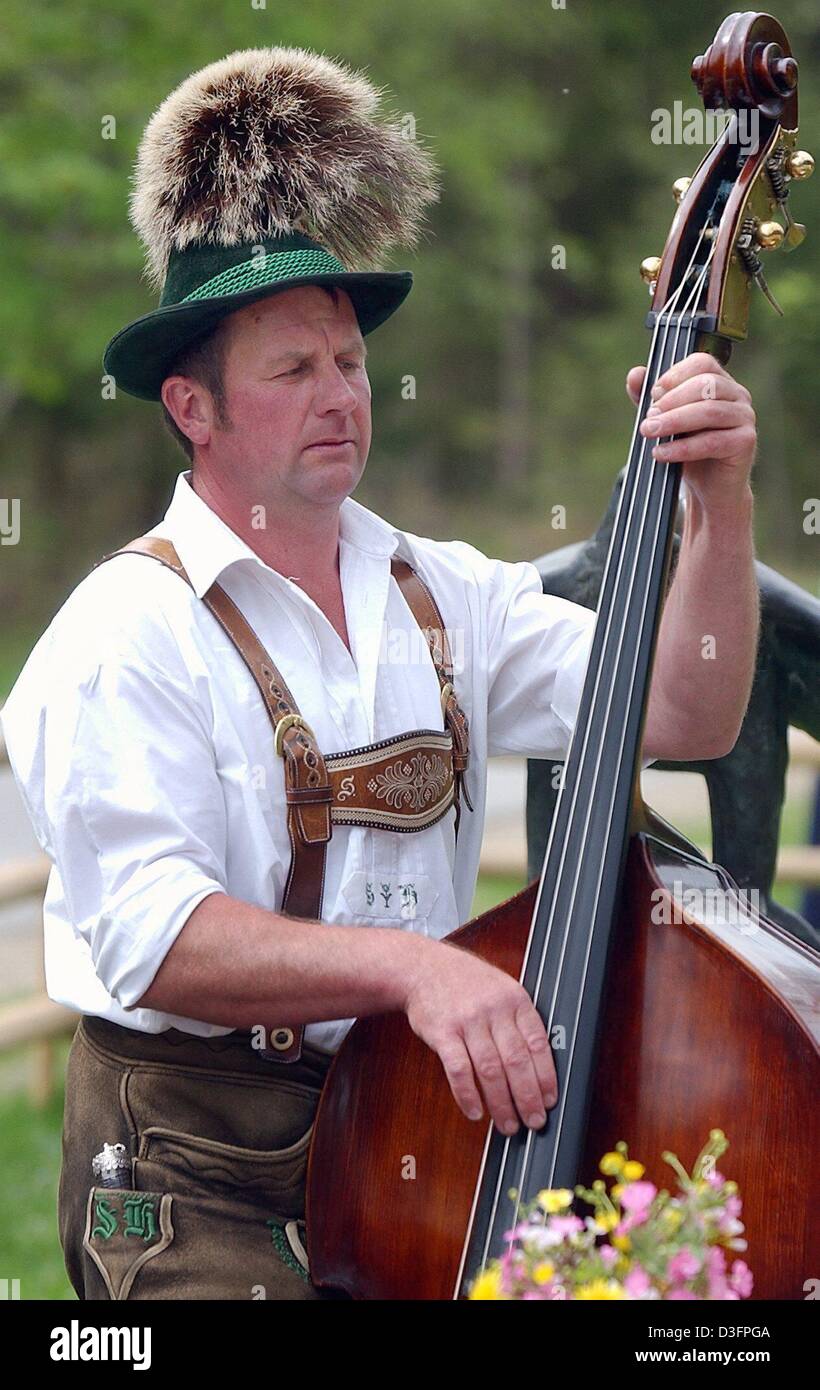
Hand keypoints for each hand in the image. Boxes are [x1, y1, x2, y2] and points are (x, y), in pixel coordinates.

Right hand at [403, 939, 556, 1135]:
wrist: (424, 967)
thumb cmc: (467, 983)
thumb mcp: (502, 990)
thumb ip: (519, 1022)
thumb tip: (540, 1068)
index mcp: (515, 1000)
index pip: (538, 1044)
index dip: (546, 1077)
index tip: (550, 1101)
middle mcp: (493, 1009)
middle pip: (516, 1062)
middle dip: (528, 1098)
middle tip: (534, 1121)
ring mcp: (467, 1020)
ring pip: (490, 1070)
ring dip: (501, 1104)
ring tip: (508, 1124)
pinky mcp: (442, 1032)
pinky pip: (458, 1070)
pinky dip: (468, 1095)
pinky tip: (476, 1111)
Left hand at [627, 351, 755, 515]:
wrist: (709, 488)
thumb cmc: (689, 449)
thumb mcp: (665, 420)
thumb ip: (650, 398)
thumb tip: (635, 374)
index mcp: (720, 381)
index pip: (701, 363)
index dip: (675, 375)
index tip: (653, 394)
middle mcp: (737, 395)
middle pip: (705, 385)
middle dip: (671, 401)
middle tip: (648, 419)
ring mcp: (745, 417)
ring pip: (709, 412)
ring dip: (674, 421)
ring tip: (649, 432)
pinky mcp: (746, 442)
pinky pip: (713, 441)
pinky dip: (683, 448)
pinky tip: (662, 453)